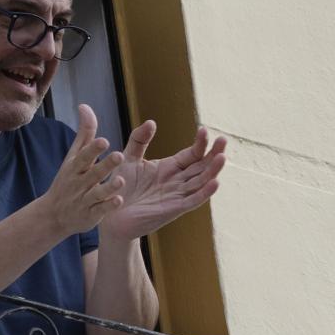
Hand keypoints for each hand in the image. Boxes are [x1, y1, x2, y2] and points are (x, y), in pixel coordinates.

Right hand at [41, 105, 125, 236]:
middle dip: (104, 165)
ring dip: (108, 187)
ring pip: (97, 193)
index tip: (104, 140)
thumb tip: (84, 106)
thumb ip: (84, 133)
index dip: (93, 149)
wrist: (52, 215)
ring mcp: (84, 200)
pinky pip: (99, 211)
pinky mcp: (90, 215)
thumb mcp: (73, 157)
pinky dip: (108, 207)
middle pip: (93, 173)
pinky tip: (119, 201)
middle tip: (119, 155)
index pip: (84, 156)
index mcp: (75, 167)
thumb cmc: (68, 179)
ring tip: (121, 180)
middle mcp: (79, 183)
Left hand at [99, 117, 226, 244]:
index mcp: (170, 168)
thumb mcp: (128, 158)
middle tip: (224, 139)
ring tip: (222, 157)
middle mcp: (177, 182)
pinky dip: (205, 193)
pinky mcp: (173, 209)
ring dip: (213, 171)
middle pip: (202, 166)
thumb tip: (152, 121)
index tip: (204, 130)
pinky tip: (214, 182)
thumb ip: (139, 140)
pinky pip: (193, 201)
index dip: (200, 143)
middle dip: (214, 154)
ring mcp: (177, 196)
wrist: (110, 213)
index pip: (192, 154)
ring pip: (201, 182)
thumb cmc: (120, 187)